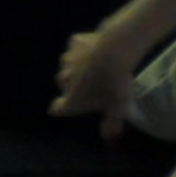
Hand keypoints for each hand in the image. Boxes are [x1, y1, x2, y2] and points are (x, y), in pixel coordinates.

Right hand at [48, 27, 146, 144]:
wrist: (115, 51)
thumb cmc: (115, 84)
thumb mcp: (118, 108)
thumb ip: (111, 123)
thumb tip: (108, 135)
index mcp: (72, 100)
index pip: (57, 109)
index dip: (62, 108)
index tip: (72, 106)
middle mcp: (64, 80)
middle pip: (63, 85)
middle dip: (73, 85)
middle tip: (94, 84)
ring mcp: (67, 59)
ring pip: (67, 65)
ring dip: (77, 66)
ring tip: (96, 65)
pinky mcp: (74, 41)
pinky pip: (75, 47)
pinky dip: (82, 48)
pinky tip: (95, 48)